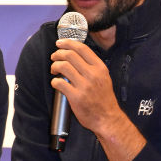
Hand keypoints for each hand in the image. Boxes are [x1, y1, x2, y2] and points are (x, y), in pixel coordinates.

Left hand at [50, 38, 145, 160]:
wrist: (107, 118)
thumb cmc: (104, 98)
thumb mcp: (104, 77)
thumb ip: (92, 66)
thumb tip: (75, 54)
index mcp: (100, 68)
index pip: (82, 48)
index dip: (68, 43)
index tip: (60, 43)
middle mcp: (93, 74)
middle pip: (70, 55)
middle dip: (58, 53)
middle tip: (54, 56)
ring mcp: (84, 86)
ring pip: (63, 66)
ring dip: (54, 65)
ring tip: (53, 69)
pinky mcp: (76, 97)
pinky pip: (59, 83)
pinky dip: (54, 81)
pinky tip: (55, 83)